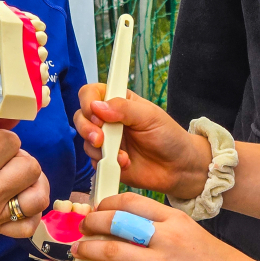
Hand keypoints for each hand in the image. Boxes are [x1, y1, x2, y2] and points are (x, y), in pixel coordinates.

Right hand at [73, 86, 209, 199]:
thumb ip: (123, 109)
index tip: (94, 112)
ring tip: (121, 155)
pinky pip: (94, 161)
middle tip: (100, 138)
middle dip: (86, 128)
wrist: (178, 167)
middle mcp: (109, 120)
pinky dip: (106, 164)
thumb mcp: (150, 116)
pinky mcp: (106, 161)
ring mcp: (106, 142)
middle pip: (81, 117)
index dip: (87, 101)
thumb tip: (97, 106)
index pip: (91, 93)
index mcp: (119, 102)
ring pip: (85, 141)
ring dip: (99, 149)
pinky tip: (125, 163)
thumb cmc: (168, 136)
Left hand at [73, 192, 252, 260]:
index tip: (97, 210)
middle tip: (81, 228)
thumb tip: (125, 224)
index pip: (130, 201)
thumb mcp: (191, 231)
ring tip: (77, 250)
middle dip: (91, 224)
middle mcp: (167, 237)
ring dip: (88, 250)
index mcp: (175, 218)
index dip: (106, 204)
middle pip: (116, 222)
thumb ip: (162, 225)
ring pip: (112, 251)